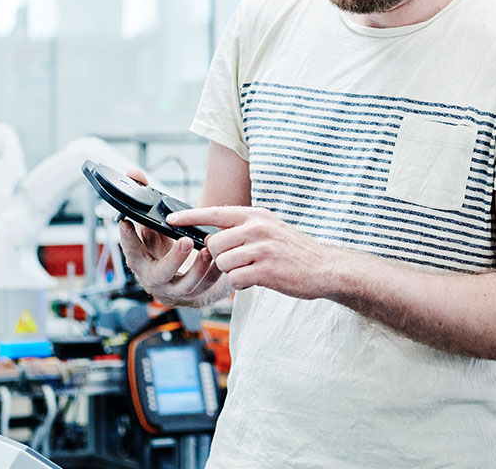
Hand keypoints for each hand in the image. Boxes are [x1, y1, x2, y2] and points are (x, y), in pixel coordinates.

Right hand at [115, 168, 222, 305]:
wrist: (177, 280)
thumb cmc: (161, 247)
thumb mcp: (151, 226)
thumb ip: (142, 199)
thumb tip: (132, 173)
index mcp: (141, 262)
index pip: (131, 251)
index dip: (127, 239)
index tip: (126, 223)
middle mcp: (156, 278)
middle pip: (161, 273)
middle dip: (174, 258)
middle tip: (186, 241)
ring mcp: (178, 289)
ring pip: (188, 284)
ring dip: (199, 268)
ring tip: (209, 250)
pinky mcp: (198, 293)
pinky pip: (209, 287)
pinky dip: (217, 273)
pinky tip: (223, 257)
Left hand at [167, 206, 332, 299]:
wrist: (324, 268)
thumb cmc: (294, 251)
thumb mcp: (270, 229)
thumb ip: (243, 229)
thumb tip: (211, 237)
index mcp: (256, 215)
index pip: (215, 212)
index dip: (190, 215)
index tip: (171, 218)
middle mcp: (258, 228)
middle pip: (214, 244)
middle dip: (220, 258)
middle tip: (239, 262)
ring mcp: (262, 249)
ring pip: (223, 263)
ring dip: (232, 272)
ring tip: (252, 270)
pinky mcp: (266, 271)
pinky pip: (235, 279)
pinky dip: (242, 284)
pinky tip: (258, 280)